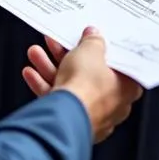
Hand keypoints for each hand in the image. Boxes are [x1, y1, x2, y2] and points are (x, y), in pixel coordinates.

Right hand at [24, 27, 142, 142]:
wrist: (66, 117)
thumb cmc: (87, 87)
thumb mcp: (91, 50)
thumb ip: (93, 41)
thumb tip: (93, 35)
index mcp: (128, 87)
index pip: (117, 65)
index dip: (101, 50)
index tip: (90, 40)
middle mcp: (112, 105)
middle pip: (88, 74)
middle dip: (66, 56)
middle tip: (55, 43)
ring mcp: (90, 115)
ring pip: (69, 86)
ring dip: (49, 68)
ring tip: (36, 54)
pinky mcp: (71, 123)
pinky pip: (59, 100)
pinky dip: (44, 85)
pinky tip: (31, 73)